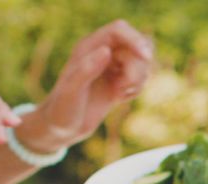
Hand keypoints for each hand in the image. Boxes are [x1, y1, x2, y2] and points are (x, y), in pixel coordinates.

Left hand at [14, 20, 153, 152]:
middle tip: (123, 88)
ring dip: (138, 80)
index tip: (145, 57)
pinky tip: (119, 100)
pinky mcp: (119, 81)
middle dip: (138, 68)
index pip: (119, 30)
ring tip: (120, 95)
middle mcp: (102, 53)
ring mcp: (112, 67)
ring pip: (142, 62)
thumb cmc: (61, 110)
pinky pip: (141, 77)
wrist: (61, 128)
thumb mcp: (71, 92)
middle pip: (136, 46)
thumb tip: (107, 50)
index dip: (135, 39)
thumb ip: (87, 69)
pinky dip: (136, 89)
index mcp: (88, 48)